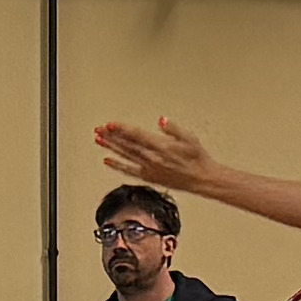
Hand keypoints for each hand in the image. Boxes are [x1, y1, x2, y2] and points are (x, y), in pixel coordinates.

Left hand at [94, 113, 210, 192]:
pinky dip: (117, 165)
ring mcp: (149, 168)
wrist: (202, 179)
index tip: (110, 124)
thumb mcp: (189, 138)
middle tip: (98, 129)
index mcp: (162, 147)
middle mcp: (153, 158)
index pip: (137, 135)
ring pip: (125, 156)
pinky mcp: (149, 176)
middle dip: (111, 136)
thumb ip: (173, 128)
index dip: (122, 129)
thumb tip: (162, 121)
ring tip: (99, 140)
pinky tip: (107, 160)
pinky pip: (129, 171)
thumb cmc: (197, 158)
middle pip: (127, 145)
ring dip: (111, 147)